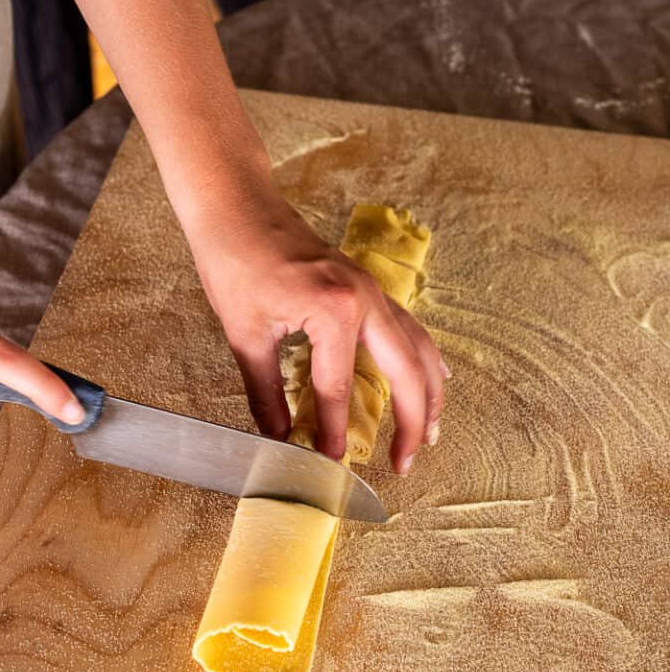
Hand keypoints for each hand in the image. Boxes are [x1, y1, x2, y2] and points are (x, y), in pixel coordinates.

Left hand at [189, 193, 445, 474]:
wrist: (237, 207)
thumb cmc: (236, 262)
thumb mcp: (245, 335)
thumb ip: (265, 392)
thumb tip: (277, 437)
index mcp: (334, 312)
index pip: (337, 389)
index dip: (333, 431)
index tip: (331, 462)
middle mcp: (366, 300)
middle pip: (404, 373)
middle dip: (410, 422)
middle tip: (403, 463)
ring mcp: (373, 291)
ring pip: (418, 350)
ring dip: (429, 394)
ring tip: (429, 435)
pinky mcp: (369, 288)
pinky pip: (411, 329)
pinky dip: (425, 358)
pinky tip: (435, 377)